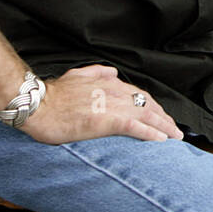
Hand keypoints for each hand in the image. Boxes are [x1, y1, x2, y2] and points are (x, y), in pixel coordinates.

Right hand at [19, 64, 184, 144]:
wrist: (37, 104)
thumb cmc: (52, 94)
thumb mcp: (77, 74)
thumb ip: (97, 72)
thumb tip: (113, 72)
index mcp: (108, 83)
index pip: (138, 94)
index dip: (152, 105)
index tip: (161, 114)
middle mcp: (114, 92)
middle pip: (147, 104)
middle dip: (163, 116)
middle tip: (175, 129)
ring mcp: (111, 106)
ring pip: (146, 115)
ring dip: (164, 126)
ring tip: (175, 136)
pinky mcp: (106, 121)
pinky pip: (135, 127)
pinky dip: (150, 133)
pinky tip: (161, 139)